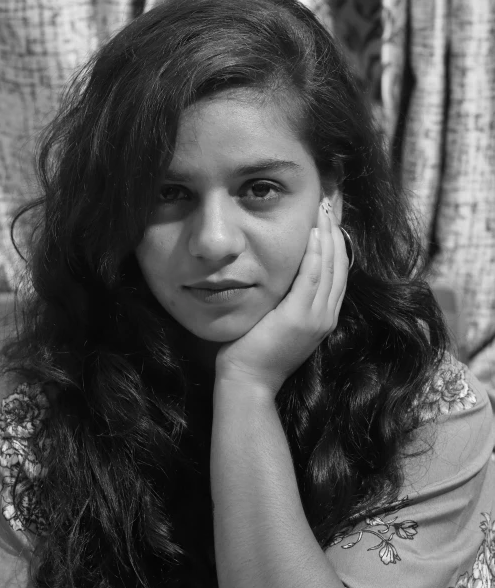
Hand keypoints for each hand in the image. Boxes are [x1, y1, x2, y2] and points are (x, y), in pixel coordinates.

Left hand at [215, 201, 348, 395]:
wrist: (248, 381)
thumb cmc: (254, 352)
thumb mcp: (277, 320)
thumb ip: (286, 298)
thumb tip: (281, 273)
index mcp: (323, 317)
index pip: (338, 274)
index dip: (336, 245)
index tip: (329, 219)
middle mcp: (326, 316)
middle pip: (340, 266)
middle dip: (336, 233)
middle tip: (328, 205)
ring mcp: (316, 318)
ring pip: (330, 268)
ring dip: (328, 236)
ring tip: (322, 210)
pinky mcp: (300, 318)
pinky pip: (313, 278)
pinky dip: (316, 254)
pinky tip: (314, 234)